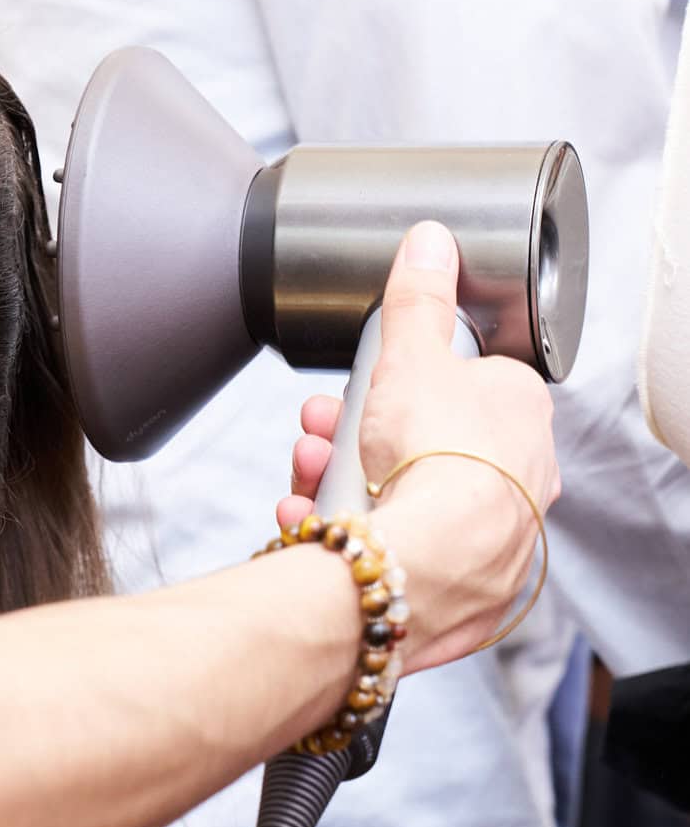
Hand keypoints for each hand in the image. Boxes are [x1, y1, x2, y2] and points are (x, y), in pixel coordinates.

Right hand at [278, 221, 558, 669]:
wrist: (431, 561)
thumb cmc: (436, 459)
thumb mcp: (412, 356)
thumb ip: (418, 302)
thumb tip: (430, 243)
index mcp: (522, 412)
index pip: (458, 383)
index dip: (397, 379)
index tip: (357, 384)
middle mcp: (521, 474)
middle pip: (421, 439)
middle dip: (354, 432)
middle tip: (316, 429)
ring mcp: (492, 533)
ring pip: (405, 494)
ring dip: (339, 479)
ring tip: (305, 476)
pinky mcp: (462, 584)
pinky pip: (399, 547)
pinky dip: (350, 531)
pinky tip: (315, 520)